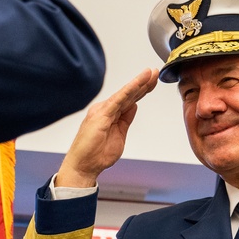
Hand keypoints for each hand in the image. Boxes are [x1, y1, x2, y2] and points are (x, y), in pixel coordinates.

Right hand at [57, 68, 159, 187]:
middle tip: (155, 72)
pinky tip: (137, 83)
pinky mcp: (101, 115)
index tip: (153, 81)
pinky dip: (128, 90)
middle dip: (143, 83)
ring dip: (138, 83)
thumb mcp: (119, 135)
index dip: (142, 90)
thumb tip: (134, 106)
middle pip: (128, 94)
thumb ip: (126, 120)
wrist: (83, 166)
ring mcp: (102, 111)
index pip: (129, 99)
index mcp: (110, 114)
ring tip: (150, 74)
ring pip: (124, 94)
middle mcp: (105, 109)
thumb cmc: (96, 154)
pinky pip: (118, 100)